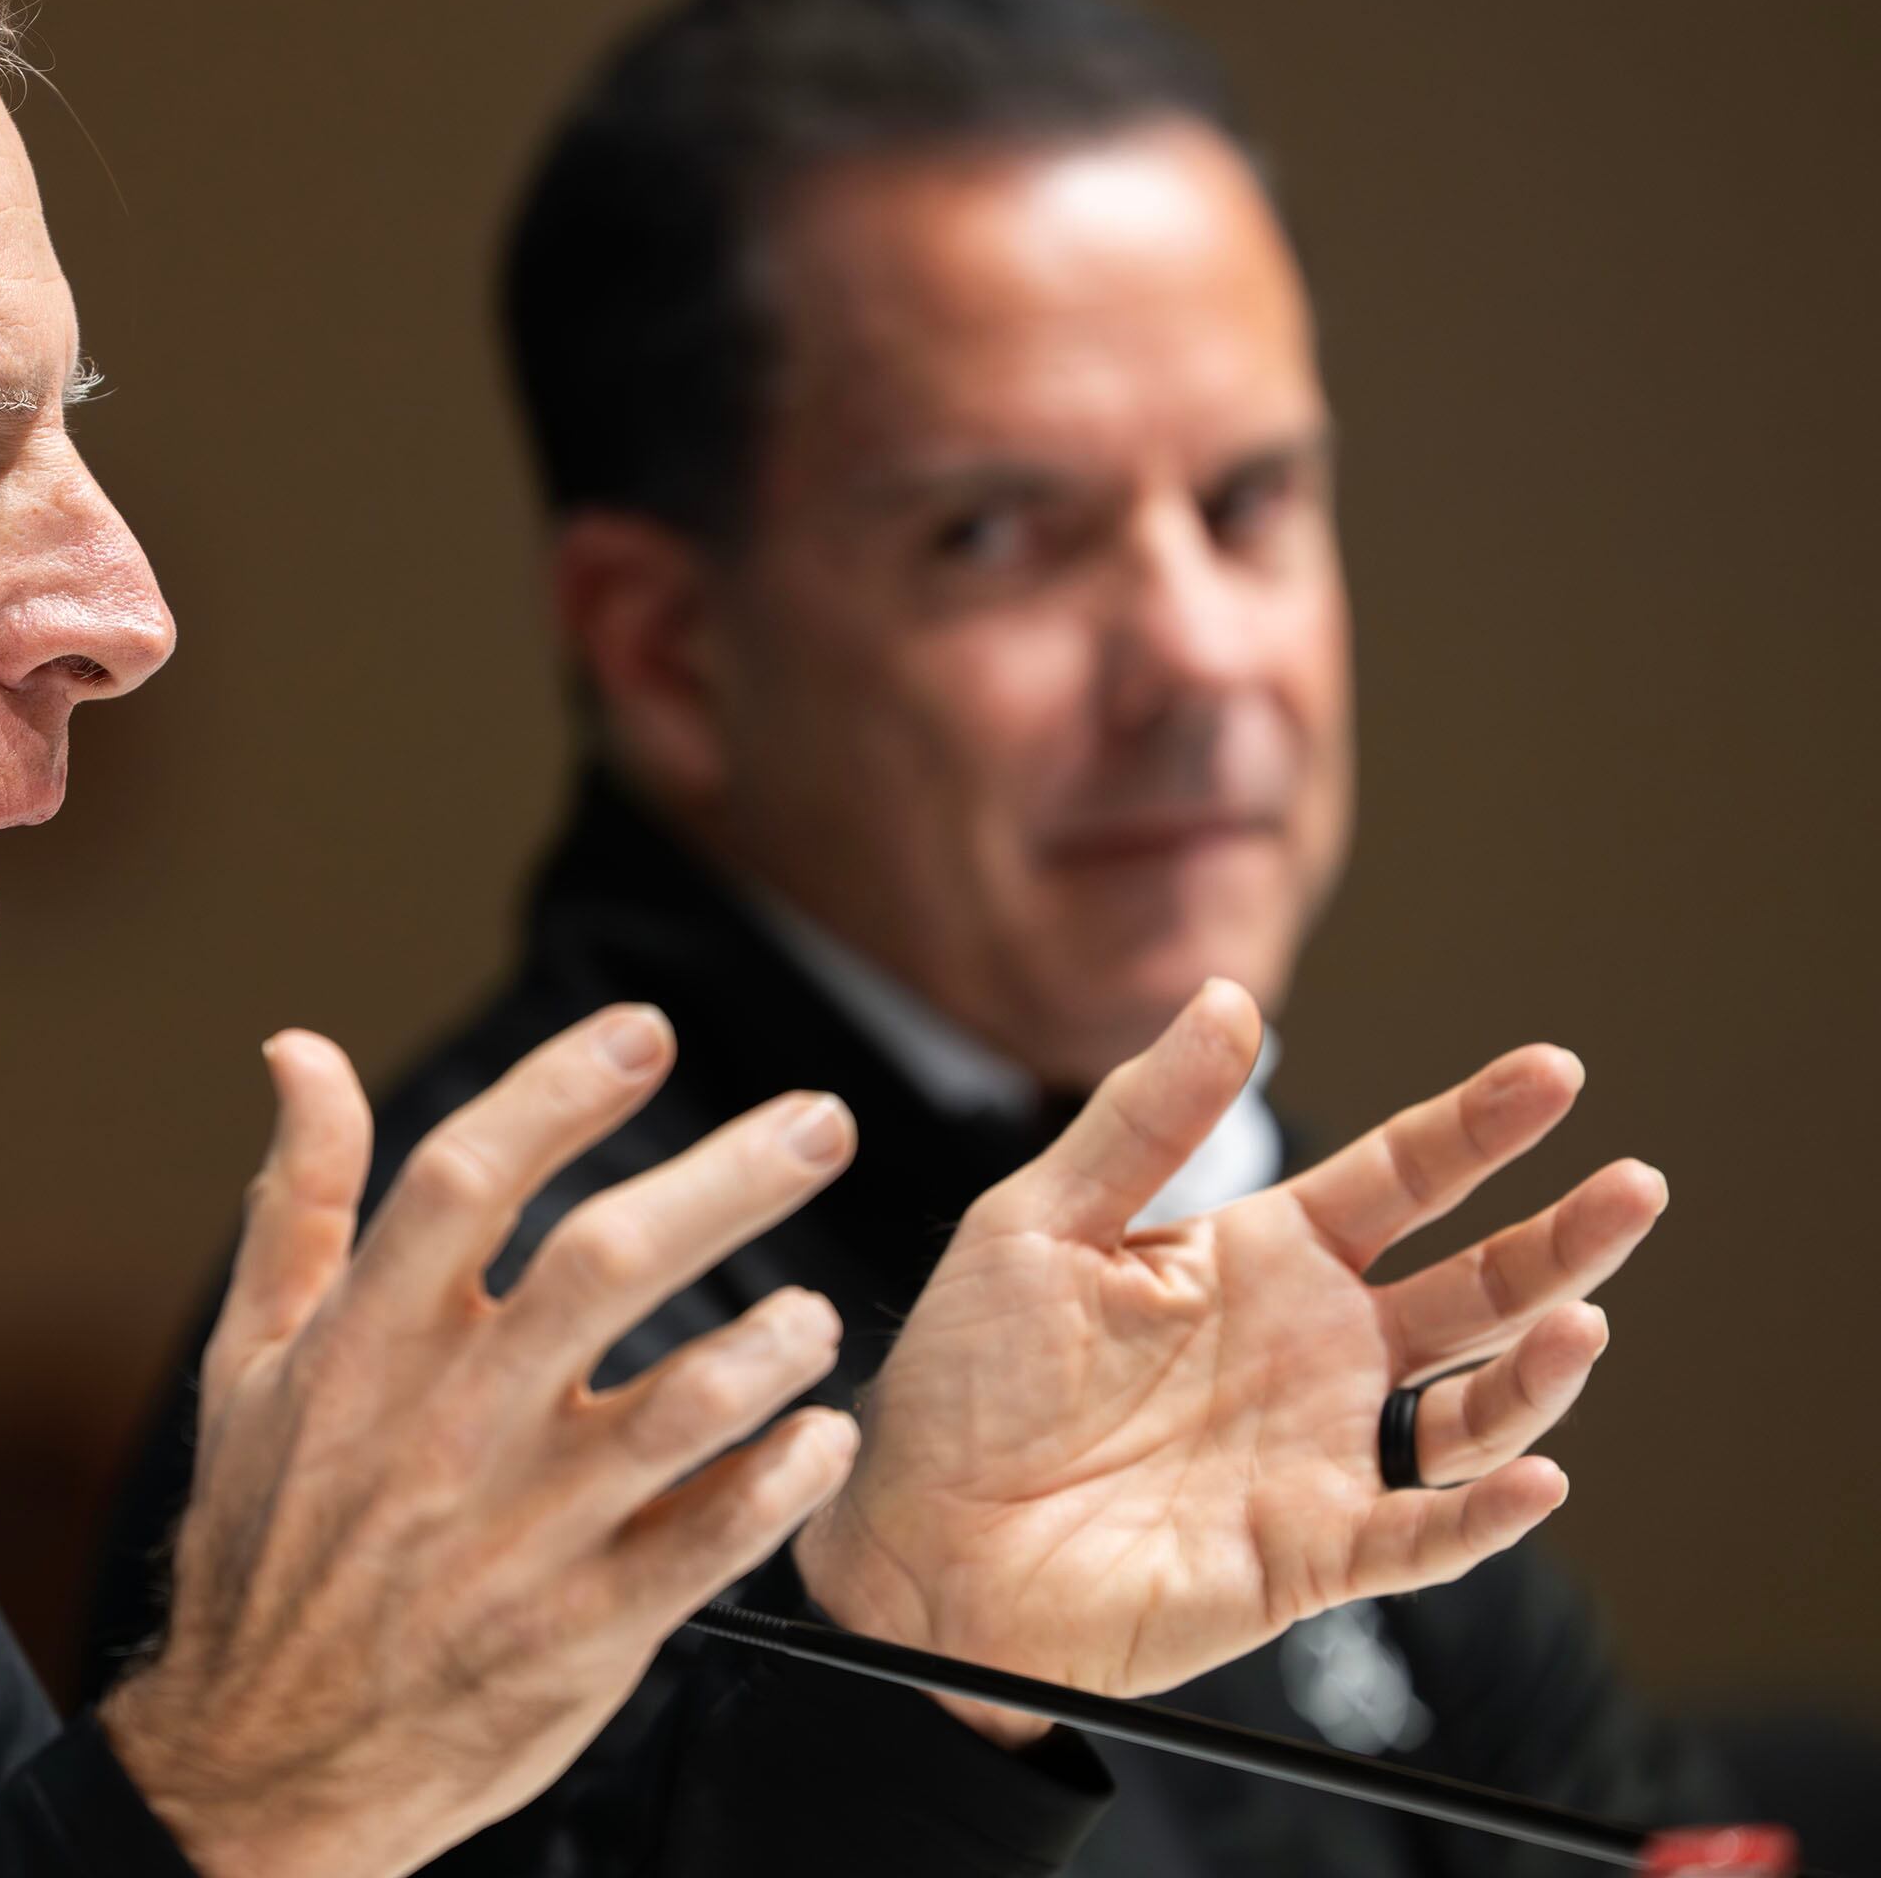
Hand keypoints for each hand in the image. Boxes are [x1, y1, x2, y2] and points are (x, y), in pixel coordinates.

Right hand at [103, 1008, 864, 1877]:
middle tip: (816, 1125)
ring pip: (678, 1408)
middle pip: (604, 1264)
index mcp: (366, 1343)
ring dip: (767, 1343)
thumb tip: (300, 1050)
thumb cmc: (264, 1547)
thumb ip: (297, 1200)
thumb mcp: (248, 1362)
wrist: (262, 1759)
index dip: (562, 1091)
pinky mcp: (583, 1627)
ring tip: (816, 1308)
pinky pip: (706, 1546)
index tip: (645, 1033)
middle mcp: (451, 1421)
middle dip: (726, 1179)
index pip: (470, 1178)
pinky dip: (776, 1487)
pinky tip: (822, 1439)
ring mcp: (524, 1528)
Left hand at [795, 980, 1663, 1720]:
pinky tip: (1529, 1475)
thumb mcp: (1037, 1222)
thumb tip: (1226, 999)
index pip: (1399, 1179)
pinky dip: (1485, 1513)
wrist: (920, 1541)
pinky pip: (1424, 1536)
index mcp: (1256, 1258)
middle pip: (1474, 1288)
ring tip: (1579, 1320)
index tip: (1552, 1074)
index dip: (1477, 1128)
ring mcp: (1320, 1452)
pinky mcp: (1308, 1555)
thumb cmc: (965, 1383)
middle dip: (1562, 1239)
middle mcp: (1311, 1349)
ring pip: (1475, 1410)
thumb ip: (1143, 1121)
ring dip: (1539, 1372)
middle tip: (1633, 1187)